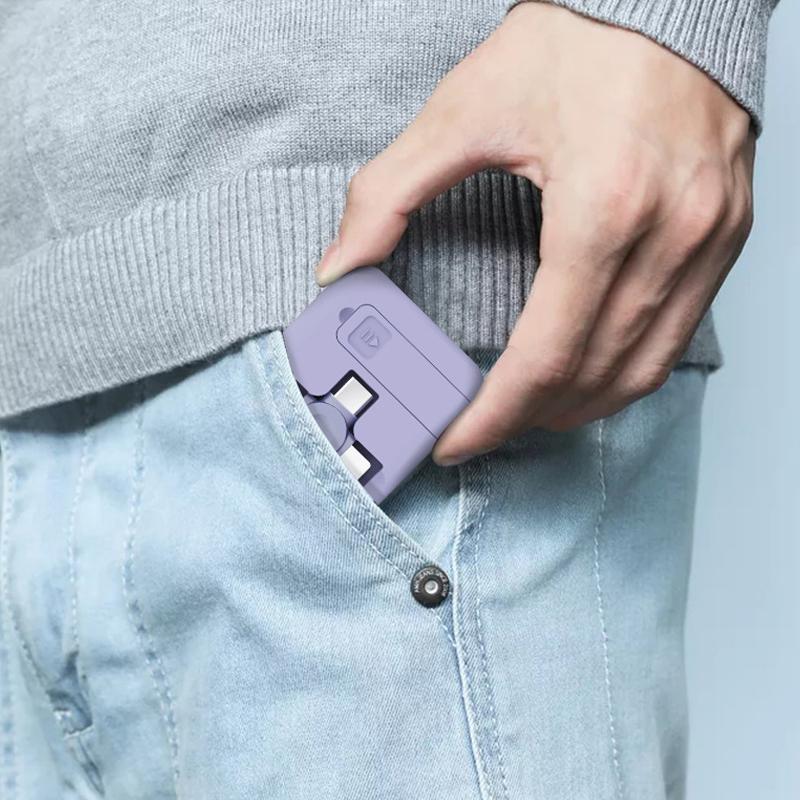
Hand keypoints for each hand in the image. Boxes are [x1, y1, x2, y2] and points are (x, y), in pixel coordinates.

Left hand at [315, 2, 754, 464]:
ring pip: (642, 371)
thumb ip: (388, 194)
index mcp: (602, 207)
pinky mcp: (727, 239)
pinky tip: (585, 374)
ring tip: (527, 414)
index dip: (493, 415)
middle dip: (527, 419)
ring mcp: (709, 241)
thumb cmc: (576, 42)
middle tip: (481, 427)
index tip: (456, 440)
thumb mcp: (462, 109)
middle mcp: (669, 235)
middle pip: (590, 377)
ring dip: (578, 407)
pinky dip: (624, 372)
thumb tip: (339, 266)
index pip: (542, 357)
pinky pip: (678, 338)